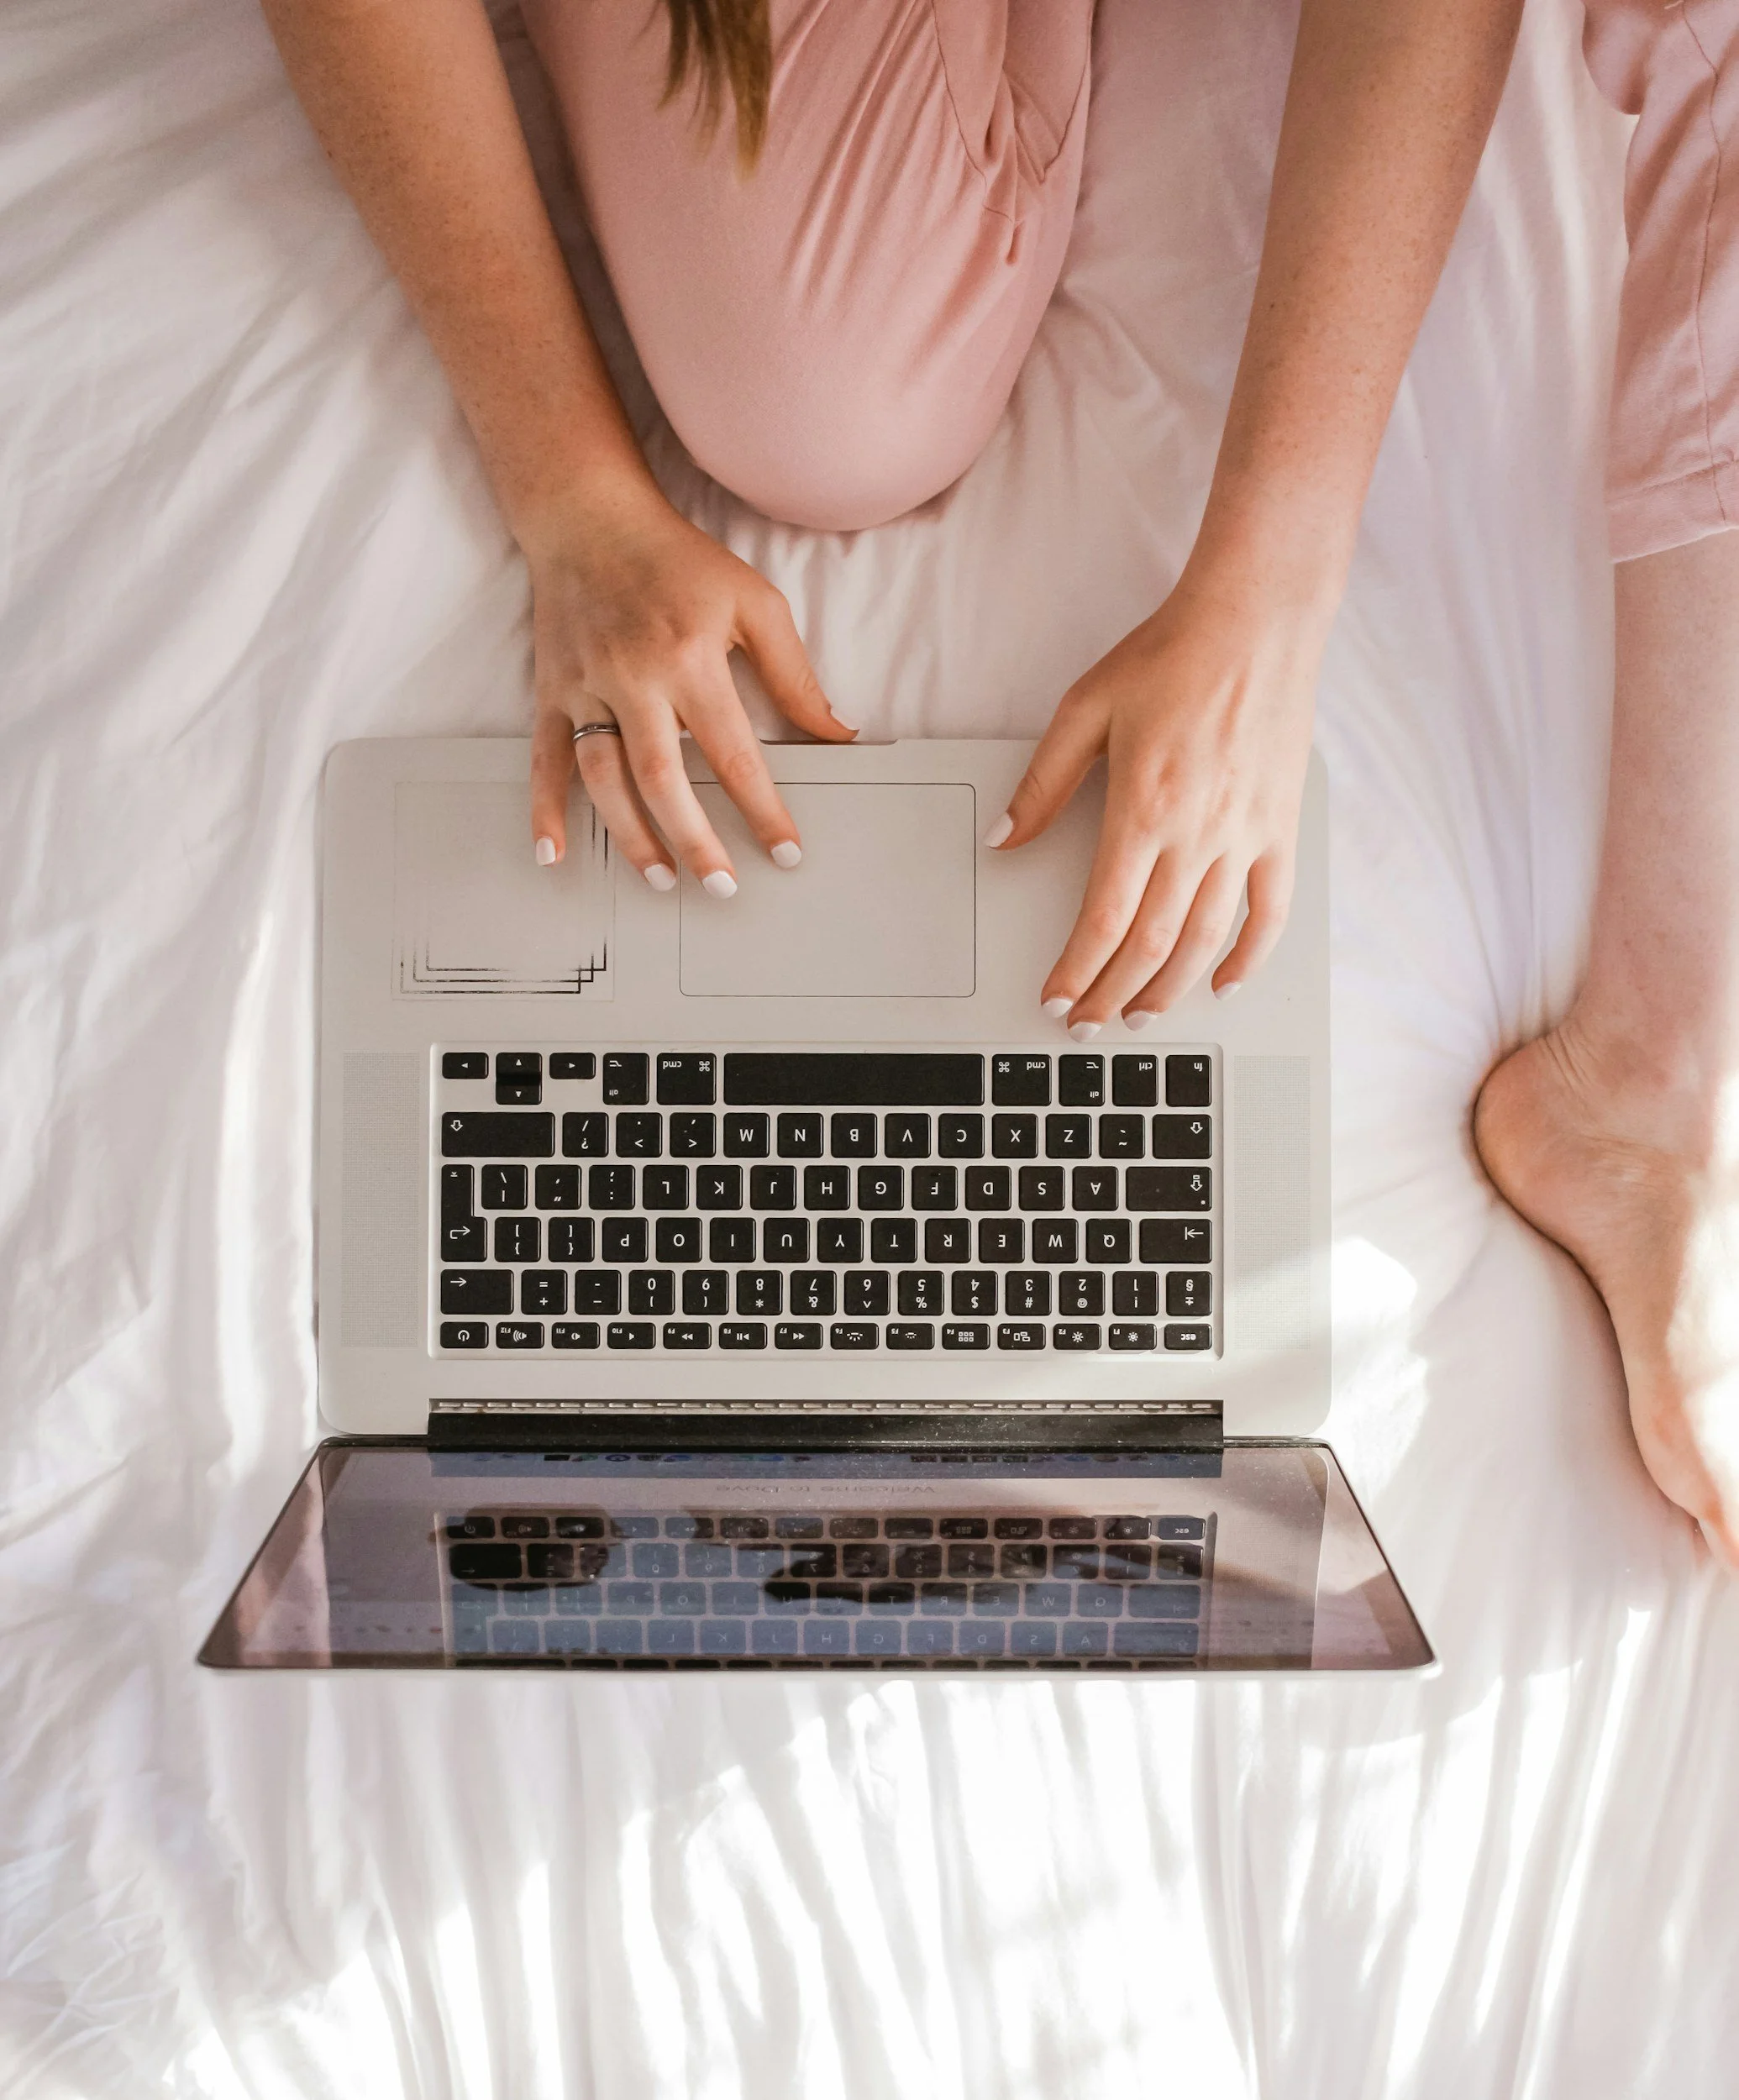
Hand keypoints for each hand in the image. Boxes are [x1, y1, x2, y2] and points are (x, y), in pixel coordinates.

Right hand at [526, 478, 854, 889]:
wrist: (589, 517)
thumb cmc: (679, 561)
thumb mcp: (755, 603)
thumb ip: (795, 676)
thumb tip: (837, 735)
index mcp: (690, 659)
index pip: (733, 754)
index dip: (762, 810)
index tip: (786, 853)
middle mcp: (634, 678)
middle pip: (664, 779)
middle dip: (695, 841)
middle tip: (724, 888)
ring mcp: (586, 687)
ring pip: (604, 778)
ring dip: (631, 836)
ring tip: (662, 879)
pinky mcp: (551, 690)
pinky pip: (544, 758)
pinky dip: (544, 809)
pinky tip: (554, 853)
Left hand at [988, 567, 1322, 1031]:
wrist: (1255, 620)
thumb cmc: (1171, 656)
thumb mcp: (1085, 709)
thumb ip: (1043, 783)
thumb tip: (1005, 839)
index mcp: (1142, 809)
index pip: (1104, 917)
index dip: (1078, 970)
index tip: (1057, 1000)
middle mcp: (1197, 833)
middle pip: (1152, 943)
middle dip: (1114, 994)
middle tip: (1088, 1023)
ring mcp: (1245, 835)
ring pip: (1206, 938)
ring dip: (1171, 989)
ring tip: (1141, 1017)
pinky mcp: (1281, 829)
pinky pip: (1270, 910)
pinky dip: (1250, 956)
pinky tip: (1225, 984)